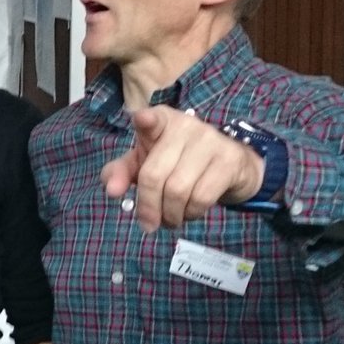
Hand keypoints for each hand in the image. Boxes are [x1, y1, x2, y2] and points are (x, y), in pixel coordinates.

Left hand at [101, 106, 265, 231]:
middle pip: (154, 175)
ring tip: (171, 218)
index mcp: (161, 121)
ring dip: (170, 214)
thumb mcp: (146, 162)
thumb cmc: (179, 161)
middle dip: (148, 207)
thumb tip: (111, 191)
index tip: (142, 120)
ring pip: (178, 190)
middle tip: (149, 224)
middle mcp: (186, 126)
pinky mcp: (229, 160)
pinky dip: (191, 213)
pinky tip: (190, 212)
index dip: (146, 120)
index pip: (151, 119)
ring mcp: (211, 141)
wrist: (232, 165)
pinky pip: (201, 197)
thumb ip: (122, 172)